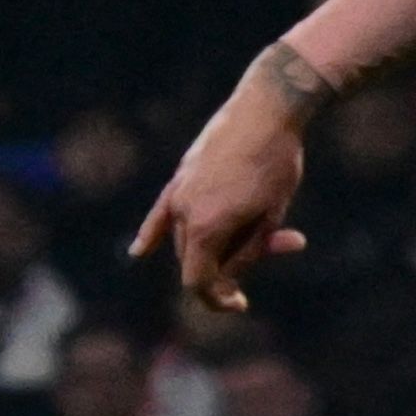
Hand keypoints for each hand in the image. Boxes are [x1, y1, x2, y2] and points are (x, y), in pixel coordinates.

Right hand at [131, 59, 315, 311]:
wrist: (265, 111)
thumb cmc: (276, 165)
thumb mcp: (270, 216)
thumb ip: (249, 250)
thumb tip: (231, 278)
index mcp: (206, 227)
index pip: (198, 281)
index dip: (217, 299)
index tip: (240, 304)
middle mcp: (183, 212)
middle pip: (195, 261)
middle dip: (226, 270)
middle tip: (275, 245)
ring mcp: (177, 193)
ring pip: (186, 239)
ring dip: (213, 248)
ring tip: (261, 218)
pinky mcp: (180, 177)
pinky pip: (161, 214)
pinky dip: (152, 234)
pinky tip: (139, 251)